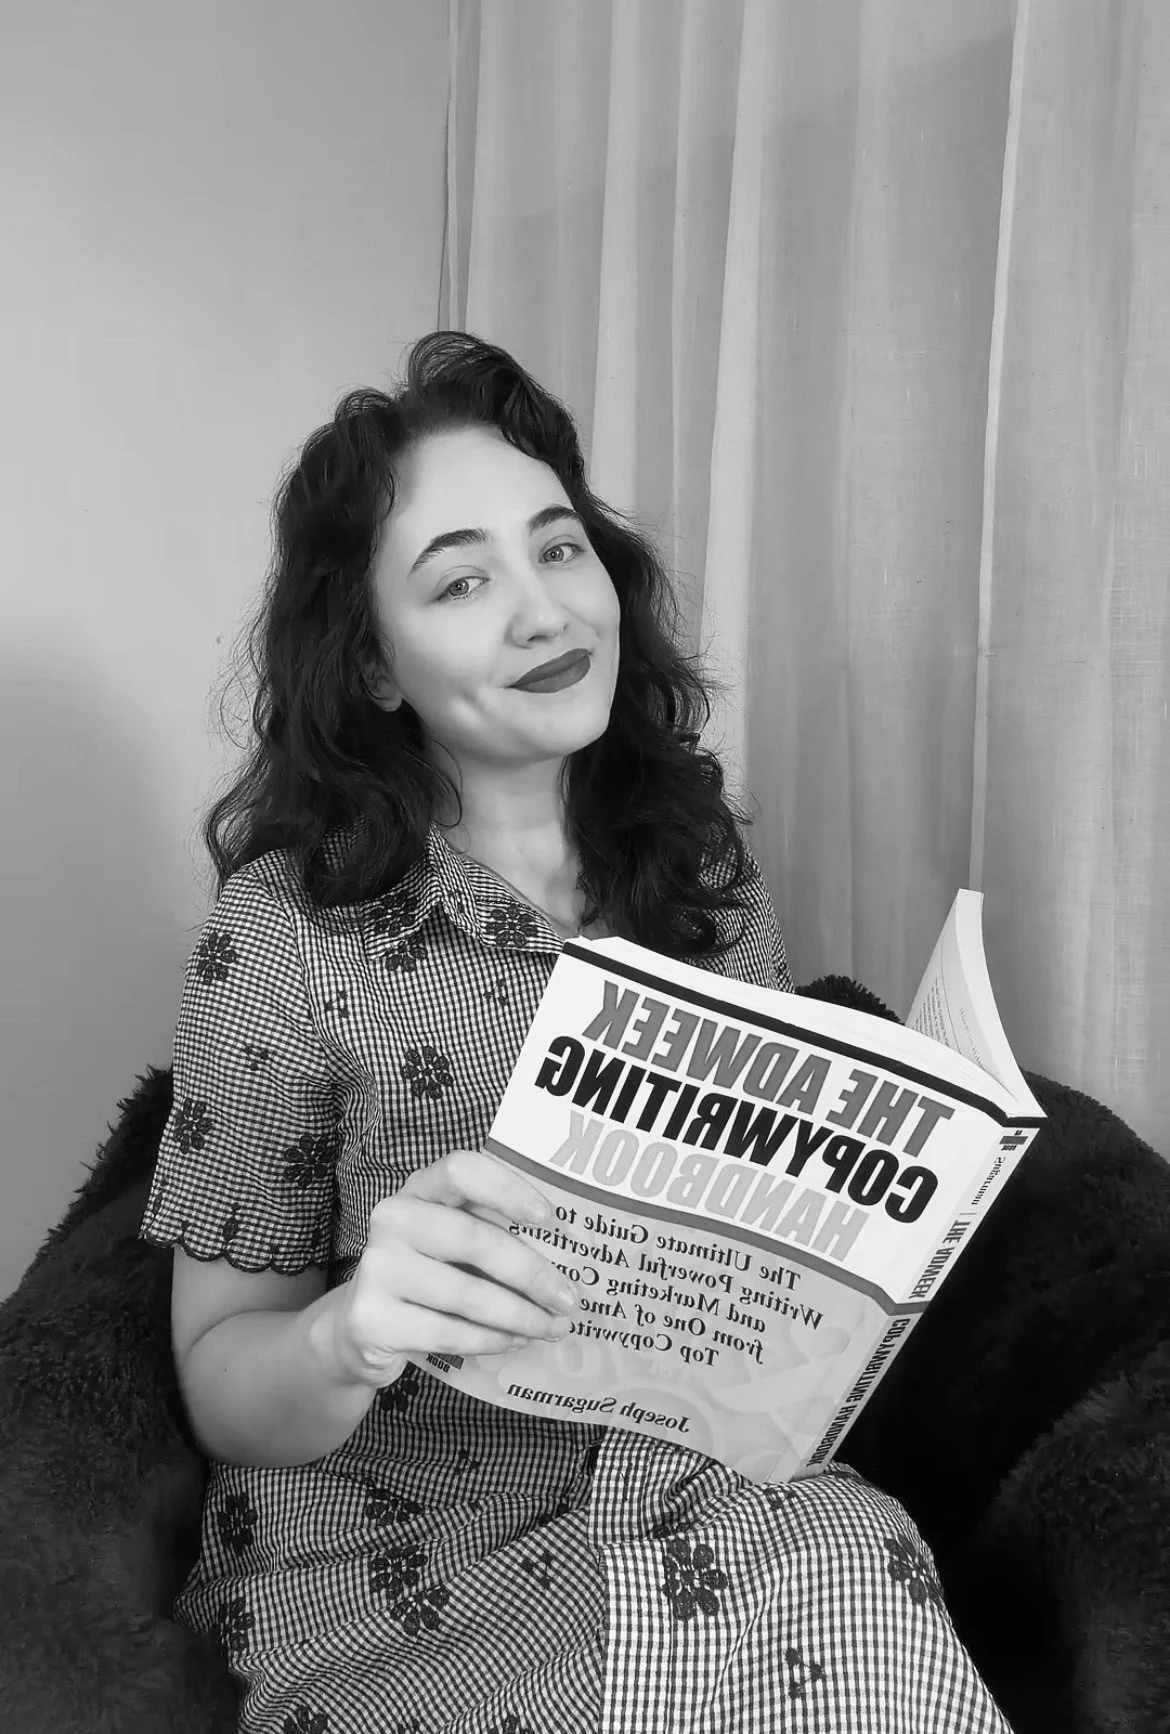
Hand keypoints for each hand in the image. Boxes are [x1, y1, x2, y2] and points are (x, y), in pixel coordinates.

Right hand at [322, 1149, 577, 1385]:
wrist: (362, 1326)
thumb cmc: (428, 1273)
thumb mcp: (455, 1242)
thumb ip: (497, 1234)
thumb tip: (571, 1260)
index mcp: (421, 1188)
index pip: (461, 1169)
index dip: (507, 1189)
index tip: (550, 1218)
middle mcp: (393, 1218)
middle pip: (474, 1239)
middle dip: (532, 1273)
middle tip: (570, 1300)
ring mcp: (377, 1268)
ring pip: (466, 1294)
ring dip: (520, 1316)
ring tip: (553, 1328)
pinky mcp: (372, 1317)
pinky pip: (447, 1332)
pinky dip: (490, 1340)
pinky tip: (515, 1341)